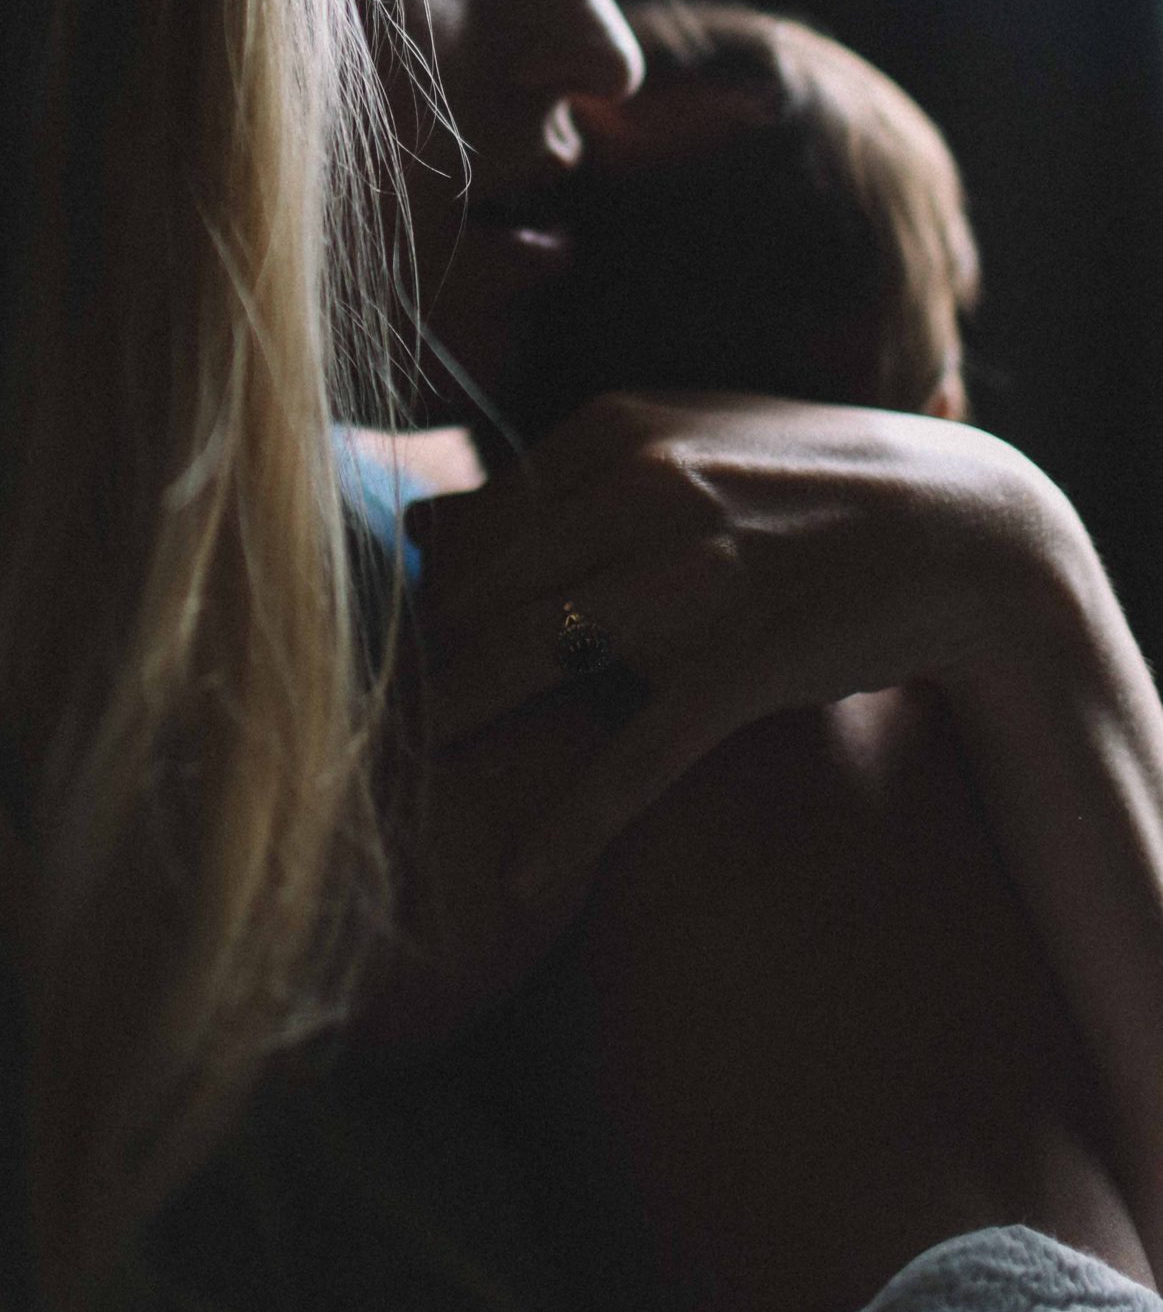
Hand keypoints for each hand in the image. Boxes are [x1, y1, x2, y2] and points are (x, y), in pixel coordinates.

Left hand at [366, 390, 1087, 1038]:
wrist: (959, 534)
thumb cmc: (802, 484)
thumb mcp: (680, 443)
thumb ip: (552, 478)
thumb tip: (420, 521)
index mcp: (614, 431)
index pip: (464, 525)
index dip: (413, 602)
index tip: (373, 662)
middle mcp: (640, 491)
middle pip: (476, 595)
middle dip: (411, 670)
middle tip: (352, 734)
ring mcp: (690, 579)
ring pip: (524, 664)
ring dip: (449, 736)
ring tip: (385, 796)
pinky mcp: (739, 666)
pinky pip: (629, 756)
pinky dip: (569, 824)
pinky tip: (519, 881)